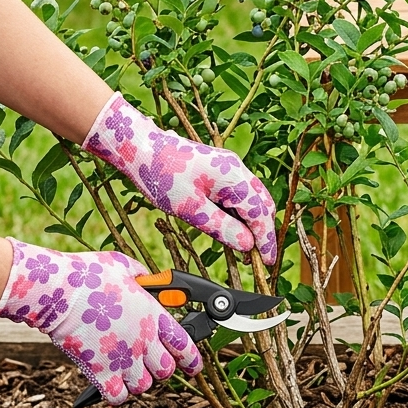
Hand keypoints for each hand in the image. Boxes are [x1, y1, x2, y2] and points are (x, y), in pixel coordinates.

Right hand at [0, 240, 201, 404]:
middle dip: (162, 370)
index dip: (192, 359)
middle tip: (151, 364)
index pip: (184, 344)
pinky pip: (117, 397)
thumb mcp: (123, 266)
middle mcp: (143, 340)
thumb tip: (147, 279)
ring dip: (139, 382)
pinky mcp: (98, 370)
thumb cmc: (87, 274)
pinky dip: (117, 395)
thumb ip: (142, 276)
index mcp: (153, 315)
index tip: (193, 366)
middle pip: (166, 370)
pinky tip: (111, 384)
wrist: (56, 290)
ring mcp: (122, 358)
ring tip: (129, 372)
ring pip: (144, 386)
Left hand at [83, 93, 277, 263]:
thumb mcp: (189, 208)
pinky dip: (240, 211)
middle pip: (263, 204)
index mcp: (233, 177)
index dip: (266, 239)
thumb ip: (221, 227)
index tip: (267, 261)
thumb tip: (246, 244)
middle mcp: (237, 169)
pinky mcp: (220, 168)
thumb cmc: (160, 174)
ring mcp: (230, 166)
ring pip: (253, 198)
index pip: (261, 213)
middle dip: (263, 231)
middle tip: (257, 257)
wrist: (140, 146)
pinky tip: (230, 224)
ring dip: (252, 221)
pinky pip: (240, 192)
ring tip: (243, 244)